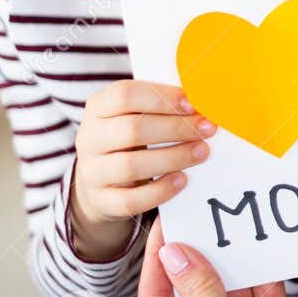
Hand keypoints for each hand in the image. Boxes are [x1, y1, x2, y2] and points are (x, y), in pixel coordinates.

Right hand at [68, 80, 214, 260]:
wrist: (98, 183)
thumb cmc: (127, 140)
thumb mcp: (133, 115)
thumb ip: (159, 105)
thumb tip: (202, 99)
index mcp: (98, 108)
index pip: (124, 95)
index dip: (162, 97)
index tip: (193, 104)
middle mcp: (90, 139)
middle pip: (132, 129)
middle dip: (176, 128)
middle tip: (207, 129)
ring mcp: (92, 172)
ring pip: (131, 165)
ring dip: (173, 157)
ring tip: (202, 152)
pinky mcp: (102, 201)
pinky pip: (131, 200)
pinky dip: (160, 190)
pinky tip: (182, 180)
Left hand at [138, 218, 297, 296]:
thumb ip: (199, 290)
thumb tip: (175, 254)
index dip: (158, 264)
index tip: (165, 228)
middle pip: (192, 296)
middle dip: (198, 261)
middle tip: (201, 223)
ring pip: (228, 294)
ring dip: (231, 266)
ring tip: (231, 233)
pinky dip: (262, 277)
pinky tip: (261, 253)